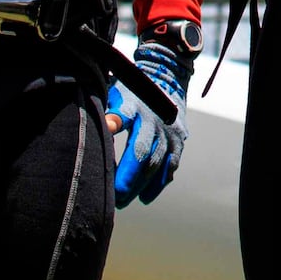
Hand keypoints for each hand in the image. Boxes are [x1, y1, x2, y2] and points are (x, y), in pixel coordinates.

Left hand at [108, 41, 191, 206]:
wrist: (168, 78)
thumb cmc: (133, 91)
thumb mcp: (117, 93)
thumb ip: (107, 112)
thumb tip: (102, 127)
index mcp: (135, 106)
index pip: (123, 118)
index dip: (113, 129)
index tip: (105, 145)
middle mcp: (154, 120)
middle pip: (141, 152)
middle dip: (127, 177)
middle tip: (113, 197)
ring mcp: (169, 132)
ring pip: (156, 163)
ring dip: (140, 185)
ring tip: (123, 200)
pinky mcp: (179, 141)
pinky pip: (170, 166)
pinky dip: (158, 184)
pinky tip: (146, 197)